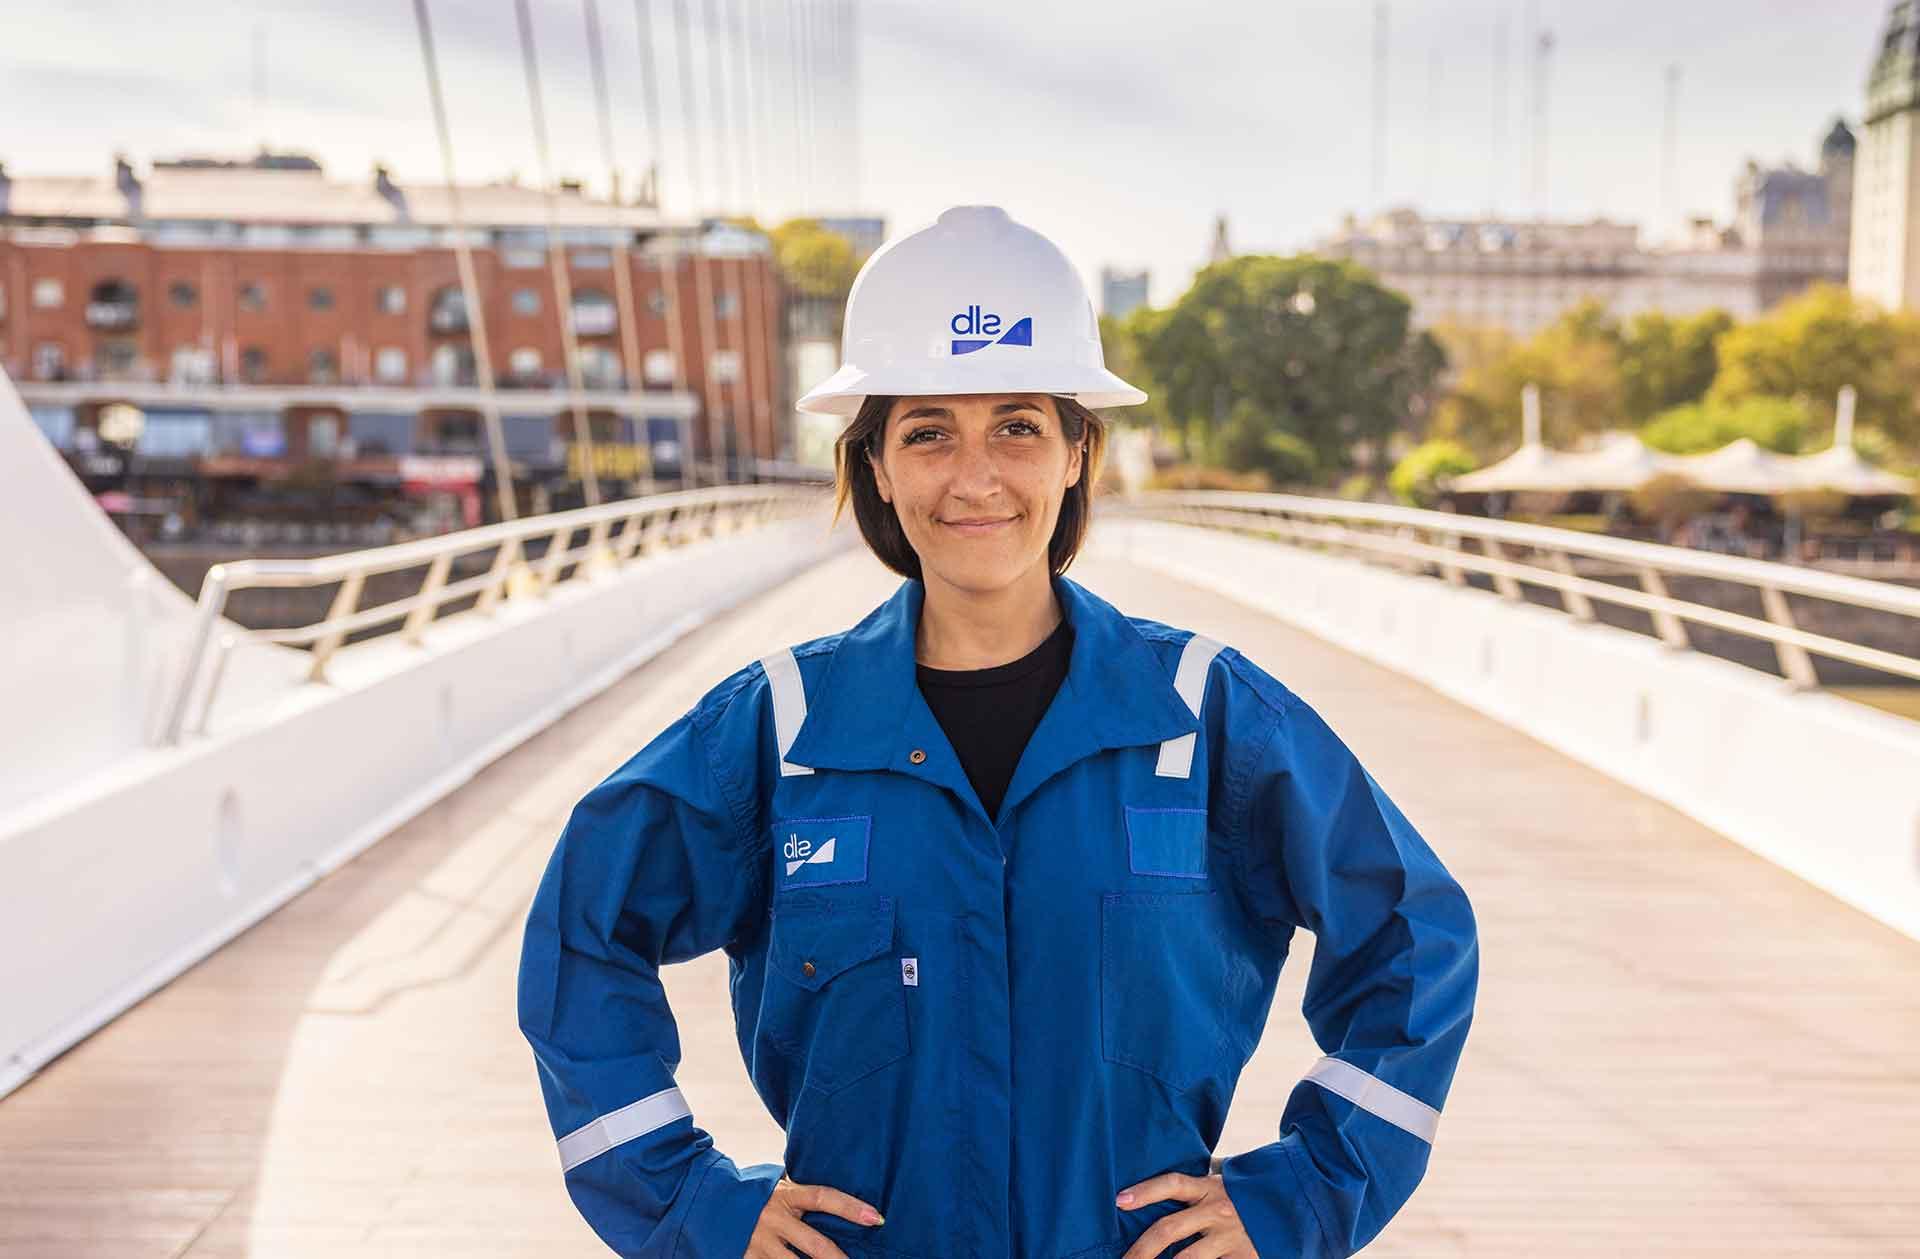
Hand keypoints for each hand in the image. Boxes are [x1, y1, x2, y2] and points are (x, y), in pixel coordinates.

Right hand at [746, 1174, 883, 1258]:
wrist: (708, 1200)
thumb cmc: (754, 1194)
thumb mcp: (778, 1187)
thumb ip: (802, 1195)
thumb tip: (839, 1204)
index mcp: (786, 1195)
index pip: (824, 1198)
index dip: (851, 1208)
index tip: (876, 1219)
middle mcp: (774, 1219)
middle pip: (816, 1245)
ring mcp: (759, 1243)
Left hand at [1116, 1168, 1259, 1258]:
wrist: (1293, 1205)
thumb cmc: (1248, 1193)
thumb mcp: (1224, 1180)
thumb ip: (1198, 1183)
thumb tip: (1165, 1178)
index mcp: (1209, 1187)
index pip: (1172, 1184)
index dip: (1145, 1191)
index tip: (1119, 1200)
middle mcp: (1217, 1211)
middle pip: (1170, 1229)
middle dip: (1141, 1249)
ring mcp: (1230, 1236)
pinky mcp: (1243, 1257)